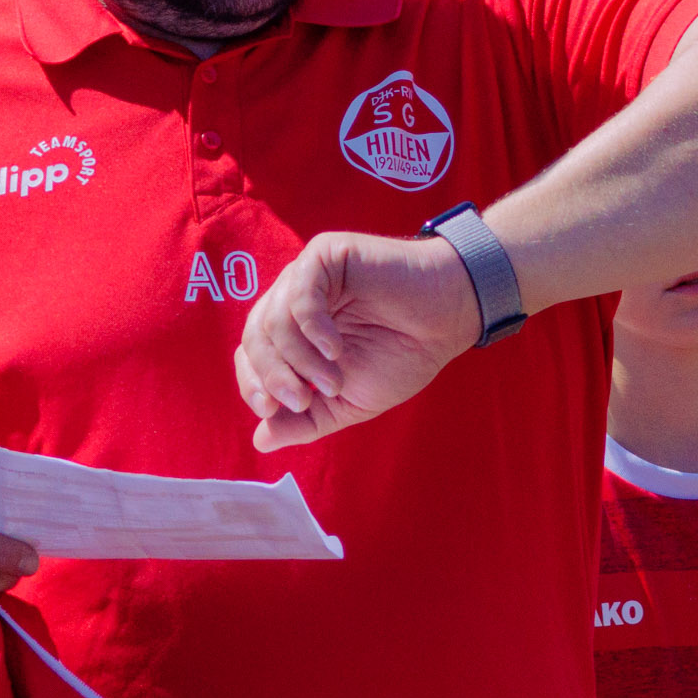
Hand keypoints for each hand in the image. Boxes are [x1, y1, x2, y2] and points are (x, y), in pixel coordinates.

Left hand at [233, 231, 480, 450]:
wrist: (447, 322)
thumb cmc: (401, 356)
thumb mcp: (346, 404)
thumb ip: (304, 423)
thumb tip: (260, 442)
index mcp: (292, 333)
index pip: (250, 356)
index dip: (252, 384)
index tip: (271, 410)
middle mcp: (292, 301)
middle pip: (255, 338)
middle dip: (272, 376)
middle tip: (300, 401)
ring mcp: (307, 276)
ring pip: (274, 318)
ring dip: (299, 359)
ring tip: (332, 381)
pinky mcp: (326, 255)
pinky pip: (300, 292)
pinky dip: (312, 328)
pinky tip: (334, 349)